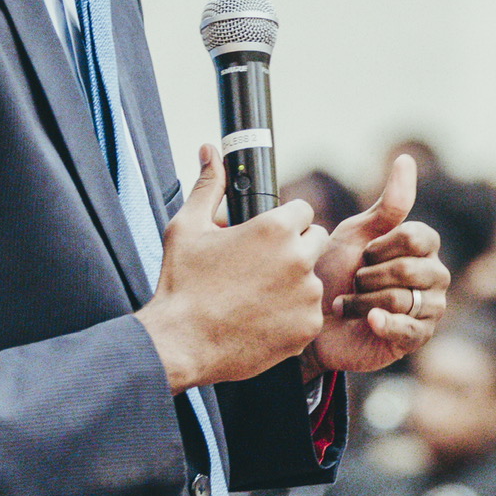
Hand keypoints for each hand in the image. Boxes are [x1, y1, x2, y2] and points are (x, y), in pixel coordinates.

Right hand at [139, 146, 330, 393]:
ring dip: (294, 282)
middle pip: (316, 240)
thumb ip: (208, 185)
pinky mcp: (308, 327)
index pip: (303, 210)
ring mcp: (306, 295)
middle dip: (295, 247)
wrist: (180, 343)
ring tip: (257, 296)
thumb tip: (210, 152)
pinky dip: (293, 315)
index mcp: (274, 229)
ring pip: (313, 277)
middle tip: (263, 265)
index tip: (267, 236)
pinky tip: (263, 318)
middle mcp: (298, 258)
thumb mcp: (188, 227)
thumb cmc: (182, 286)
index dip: (285, 221)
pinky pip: (310, 312)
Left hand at [308, 155, 449, 376]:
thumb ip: (388, 203)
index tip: (362, 254)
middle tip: (353, 283)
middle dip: (370, 276)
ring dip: (366, 300)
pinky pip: (409, 329)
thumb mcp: (357, 233)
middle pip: (411, 269)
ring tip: (349, 304)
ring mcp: (428, 309)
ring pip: (405, 299)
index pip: (418, 237)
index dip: (381, 246)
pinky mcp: (416, 338)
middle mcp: (434, 276)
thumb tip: (406, 158)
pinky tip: (367, 320)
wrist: (312, 318)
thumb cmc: (335, 271)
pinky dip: (383, 323)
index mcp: (423, 248)